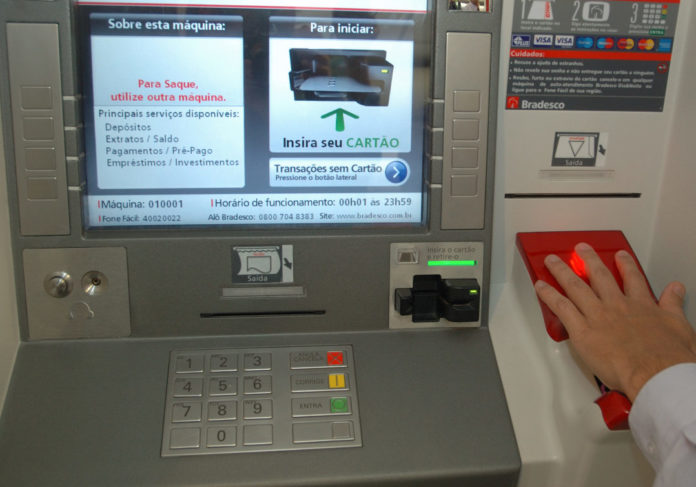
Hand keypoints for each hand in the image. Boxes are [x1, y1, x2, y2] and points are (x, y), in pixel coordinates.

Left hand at [534, 242, 695, 401]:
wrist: (655, 372)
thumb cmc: (668, 357)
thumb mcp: (681, 326)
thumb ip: (674, 304)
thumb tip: (676, 289)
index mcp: (641, 305)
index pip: (633, 279)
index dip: (626, 265)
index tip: (620, 256)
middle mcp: (617, 305)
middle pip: (599, 276)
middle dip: (589, 260)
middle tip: (580, 248)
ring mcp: (598, 316)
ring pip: (576, 286)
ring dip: (562, 271)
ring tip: (552, 261)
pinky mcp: (582, 330)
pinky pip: (561, 307)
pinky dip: (549, 295)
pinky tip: (541, 286)